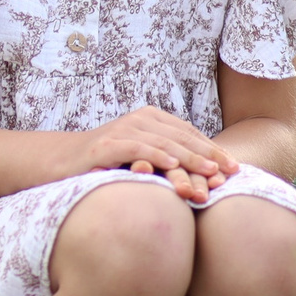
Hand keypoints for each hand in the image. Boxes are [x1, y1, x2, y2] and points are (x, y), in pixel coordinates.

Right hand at [66, 107, 238, 199]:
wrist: (61, 162)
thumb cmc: (107, 164)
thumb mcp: (142, 158)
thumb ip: (168, 159)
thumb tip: (206, 176)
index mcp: (152, 119)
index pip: (190, 133)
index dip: (213, 149)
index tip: (234, 167)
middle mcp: (140, 119)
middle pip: (181, 136)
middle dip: (209, 154)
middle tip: (231, 171)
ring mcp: (123, 130)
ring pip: (163, 142)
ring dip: (189, 157)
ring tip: (210, 170)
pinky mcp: (106, 145)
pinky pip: (136, 148)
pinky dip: (155, 155)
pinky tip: (172, 165)